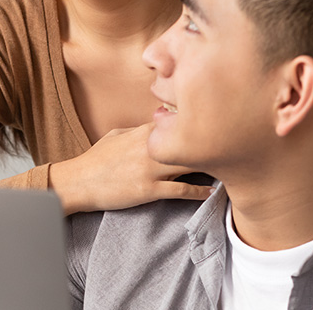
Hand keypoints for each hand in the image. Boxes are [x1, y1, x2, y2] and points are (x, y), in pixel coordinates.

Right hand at [50, 123, 213, 214]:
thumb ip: (139, 130)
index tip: (217, 124)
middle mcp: (150, 147)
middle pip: (190, 139)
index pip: (180, 121)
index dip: (199, 123)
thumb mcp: (116, 135)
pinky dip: (199, 191)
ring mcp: (150, 169)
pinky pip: (181, 190)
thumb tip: (157, 126)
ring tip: (228, 166)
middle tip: (233, 144)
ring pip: (189, 163)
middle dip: (211, 140)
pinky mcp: (148, 190)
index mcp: (144, 131)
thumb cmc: (96, 159)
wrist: (79, 182)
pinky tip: (212, 192)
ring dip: (210, 164)